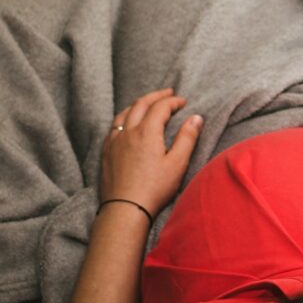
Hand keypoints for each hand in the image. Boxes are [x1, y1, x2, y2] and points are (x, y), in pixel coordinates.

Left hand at [100, 87, 202, 217]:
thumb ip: (187, 138)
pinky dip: (124, 117)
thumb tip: (196, 117)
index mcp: (147, 132)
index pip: (160, 107)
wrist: (124, 209)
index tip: (183, 102)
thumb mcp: (177, 164)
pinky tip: (127, 124)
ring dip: (138, 104)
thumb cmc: (154, 189)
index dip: (173, 101)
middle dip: (156, 96)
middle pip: (140, 104)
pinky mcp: (106, 152)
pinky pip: (114, 127)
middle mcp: (128, 132)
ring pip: (124, 113)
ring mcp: (114, 141)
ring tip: (147, 103)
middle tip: (168, 93)